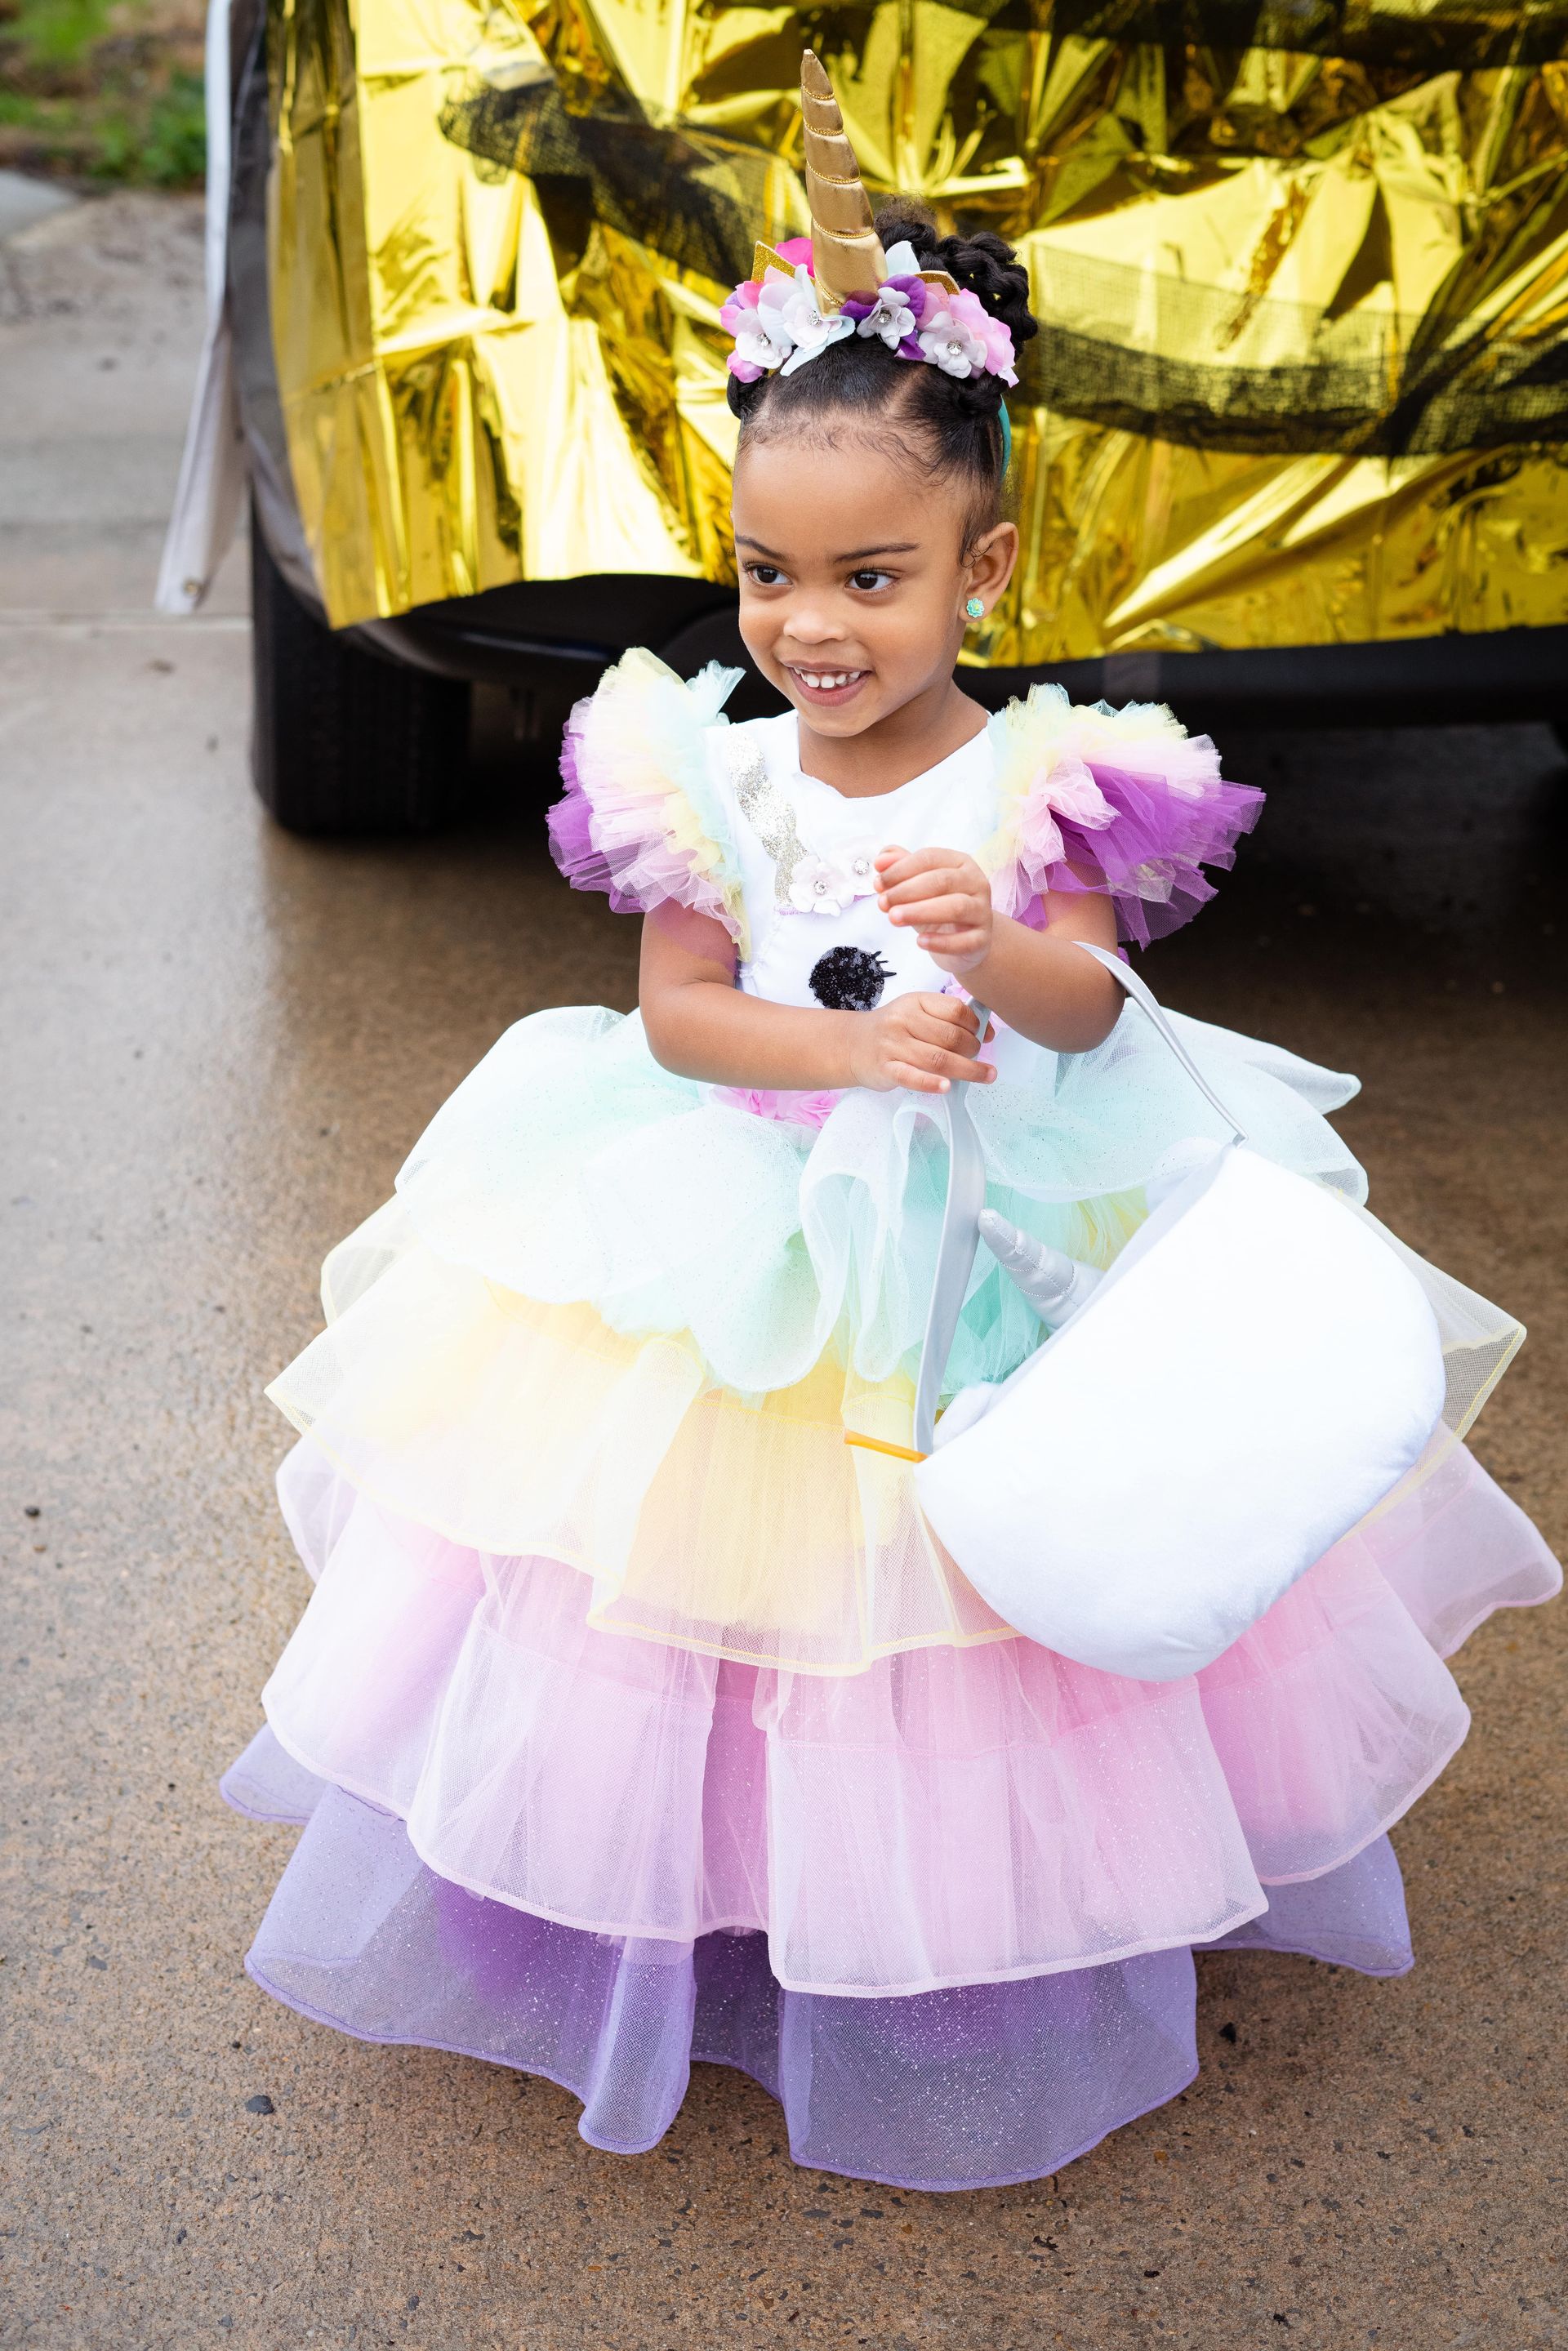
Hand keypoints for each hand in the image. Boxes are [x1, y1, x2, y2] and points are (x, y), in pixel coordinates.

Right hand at [848, 991, 994, 1095]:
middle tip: (977, 1057)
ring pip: (939, 1059)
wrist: (852, 1044)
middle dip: (973, 1049)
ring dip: (968, 1070)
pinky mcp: (885, 1069)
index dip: (976, 1025)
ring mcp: (893, 1045)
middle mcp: (903, 1021)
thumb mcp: (916, 1012)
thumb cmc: (893, 1030)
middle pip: (951, 1037)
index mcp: (916, 1002)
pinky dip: (931, 1083)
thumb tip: (986, 1032)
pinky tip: (947, 1087)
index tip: (985, 1036)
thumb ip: (947, 1019)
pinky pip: (911, 1077)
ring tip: (984, 1075)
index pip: (955, 1011)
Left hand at [875, 844, 993, 976]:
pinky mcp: (982, 939)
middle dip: (907, 890)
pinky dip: (941, 942)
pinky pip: (964, 941)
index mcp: (960, 862)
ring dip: (921, 912)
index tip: (878, 882)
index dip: (900, 869)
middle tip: (883, 903)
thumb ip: (901, 868)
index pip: (929, 858)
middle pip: (942, 881)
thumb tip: (881, 860)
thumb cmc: (939, 905)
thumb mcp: (918, 885)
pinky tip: (919, 942)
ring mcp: (982, 911)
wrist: (965, 939)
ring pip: (956, 908)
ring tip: (893, 918)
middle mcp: (976, 882)